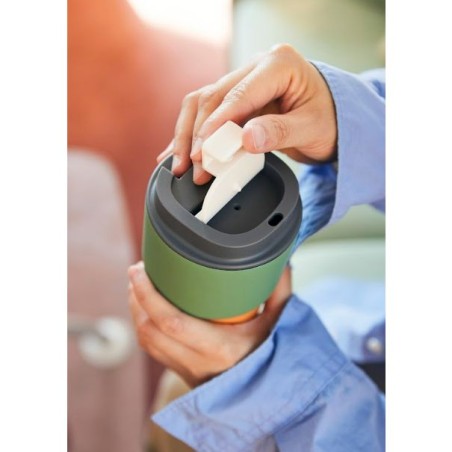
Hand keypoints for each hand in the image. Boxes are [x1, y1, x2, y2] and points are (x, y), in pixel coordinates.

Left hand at [128, 262, 291, 387]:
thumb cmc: (271, 358)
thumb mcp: (280, 325)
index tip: (140, 270)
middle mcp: (196, 362)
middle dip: (137, 297)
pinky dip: (143, 325)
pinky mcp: (180, 373)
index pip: (170, 321)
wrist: (264, 399)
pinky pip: (151, 349)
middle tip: (138, 269)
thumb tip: (280, 260)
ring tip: (138, 284)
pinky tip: (146, 308)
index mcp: (218, 348)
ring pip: (146, 340)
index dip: (149, 295)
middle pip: (149, 329)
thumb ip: (280, 291)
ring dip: (136, 310)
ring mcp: (185, 370)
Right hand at [157, 44, 336, 184]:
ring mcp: (243, 81)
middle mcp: (255, 67)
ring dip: (187, 135)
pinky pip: (207, 113)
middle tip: (192, 166)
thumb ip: (279, 132)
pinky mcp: (236, 98)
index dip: (216, 124)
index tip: (201, 150)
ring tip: (178, 164)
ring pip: (202, 103)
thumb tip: (245, 139)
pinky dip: (192, 134)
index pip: (238, 94)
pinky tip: (176, 152)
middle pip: (212, 97)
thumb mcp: (312, 128)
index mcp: (278, 64)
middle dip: (198, 135)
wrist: (334, 119)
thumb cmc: (329, 119)